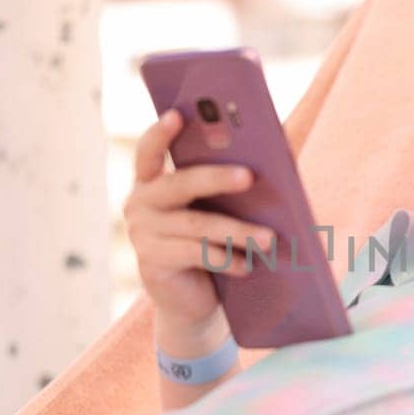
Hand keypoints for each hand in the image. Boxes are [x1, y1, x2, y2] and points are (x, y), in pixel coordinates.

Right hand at [122, 109, 278, 333]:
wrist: (191, 299)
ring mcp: (142, 235)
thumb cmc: (209, 242)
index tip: (178, 115)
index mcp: (152, 182)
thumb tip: (273, 145)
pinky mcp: (152, 263)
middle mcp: (140, 204)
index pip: (148, 151)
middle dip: (216, 178)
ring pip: (196, 225)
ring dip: (236, 231)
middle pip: (180, 184)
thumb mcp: (215, 209)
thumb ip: (228, 181)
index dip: (159, 134)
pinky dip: (225, 259)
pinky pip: (194, 255)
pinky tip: (247, 265)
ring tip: (268, 237)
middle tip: (249, 176)